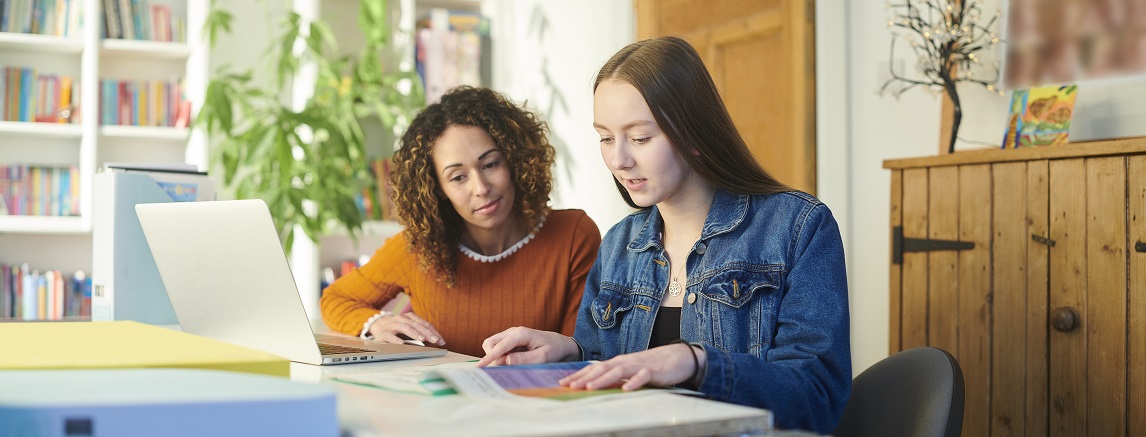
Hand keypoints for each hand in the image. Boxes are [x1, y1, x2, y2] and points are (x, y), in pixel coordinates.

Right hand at [366, 313, 445, 346]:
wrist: (377, 325)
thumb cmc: (396, 328)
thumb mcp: (408, 328)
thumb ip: (420, 333)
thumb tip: (434, 343)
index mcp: (410, 317)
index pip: (424, 324)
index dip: (433, 332)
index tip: (441, 341)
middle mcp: (402, 319)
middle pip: (417, 325)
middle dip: (427, 333)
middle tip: (435, 340)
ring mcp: (392, 325)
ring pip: (405, 328)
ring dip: (415, 334)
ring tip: (423, 340)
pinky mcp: (383, 332)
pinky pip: (390, 336)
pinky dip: (396, 340)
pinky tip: (402, 344)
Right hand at [477, 326, 578, 366]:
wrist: (559, 344)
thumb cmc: (553, 350)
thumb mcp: (542, 357)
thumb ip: (524, 359)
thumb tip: (506, 361)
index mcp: (521, 334)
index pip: (500, 346)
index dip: (489, 357)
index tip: (479, 367)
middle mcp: (513, 331)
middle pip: (491, 343)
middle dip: (491, 356)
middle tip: (504, 367)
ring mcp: (510, 334)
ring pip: (492, 345)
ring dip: (495, 356)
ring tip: (511, 364)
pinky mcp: (510, 340)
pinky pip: (498, 347)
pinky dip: (499, 356)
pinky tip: (511, 361)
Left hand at [559, 343, 702, 390]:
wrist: (677, 357)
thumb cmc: (651, 365)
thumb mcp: (629, 371)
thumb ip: (614, 376)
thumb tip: (594, 383)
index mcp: (618, 363)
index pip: (594, 368)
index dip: (578, 375)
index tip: (563, 383)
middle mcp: (625, 362)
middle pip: (602, 368)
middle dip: (585, 377)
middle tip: (570, 386)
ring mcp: (639, 365)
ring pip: (618, 371)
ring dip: (603, 379)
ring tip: (590, 387)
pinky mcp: (653, 371)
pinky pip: (642, 376)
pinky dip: (634, 382)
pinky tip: (626, 389)